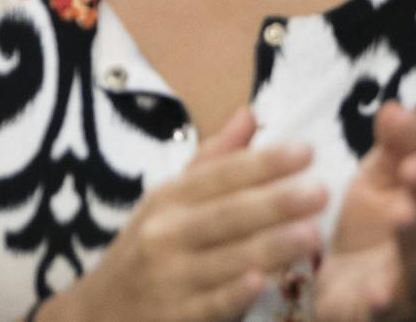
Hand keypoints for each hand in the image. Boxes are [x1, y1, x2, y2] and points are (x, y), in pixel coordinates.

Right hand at [43, 108, 325, 321]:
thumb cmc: (144, 251)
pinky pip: (208, 304)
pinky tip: (261, 282)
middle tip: (320, 191)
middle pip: (227, 214)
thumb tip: (251, 114)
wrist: (95, 316)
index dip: (263, 163)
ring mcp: (169, 279)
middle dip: (275, 202)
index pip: (220, 175)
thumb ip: (213, 161)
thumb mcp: (168, 202)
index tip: (306, 151)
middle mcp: (166, 234)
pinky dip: (233, 294)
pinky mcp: (173, 318)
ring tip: (313, 234)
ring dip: (269, 246)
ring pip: (225, 258)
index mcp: (169, 199)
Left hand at [315, 105, 415, 321]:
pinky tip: (381, 294)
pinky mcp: (393, 313)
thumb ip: (394, 146)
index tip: (398, 118)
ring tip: (403, 217)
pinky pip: (397, 310)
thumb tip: (395, 108)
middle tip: (413, 169)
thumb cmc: (373, 227)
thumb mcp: (380, 179)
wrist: (349, 291)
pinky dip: (391, 302)